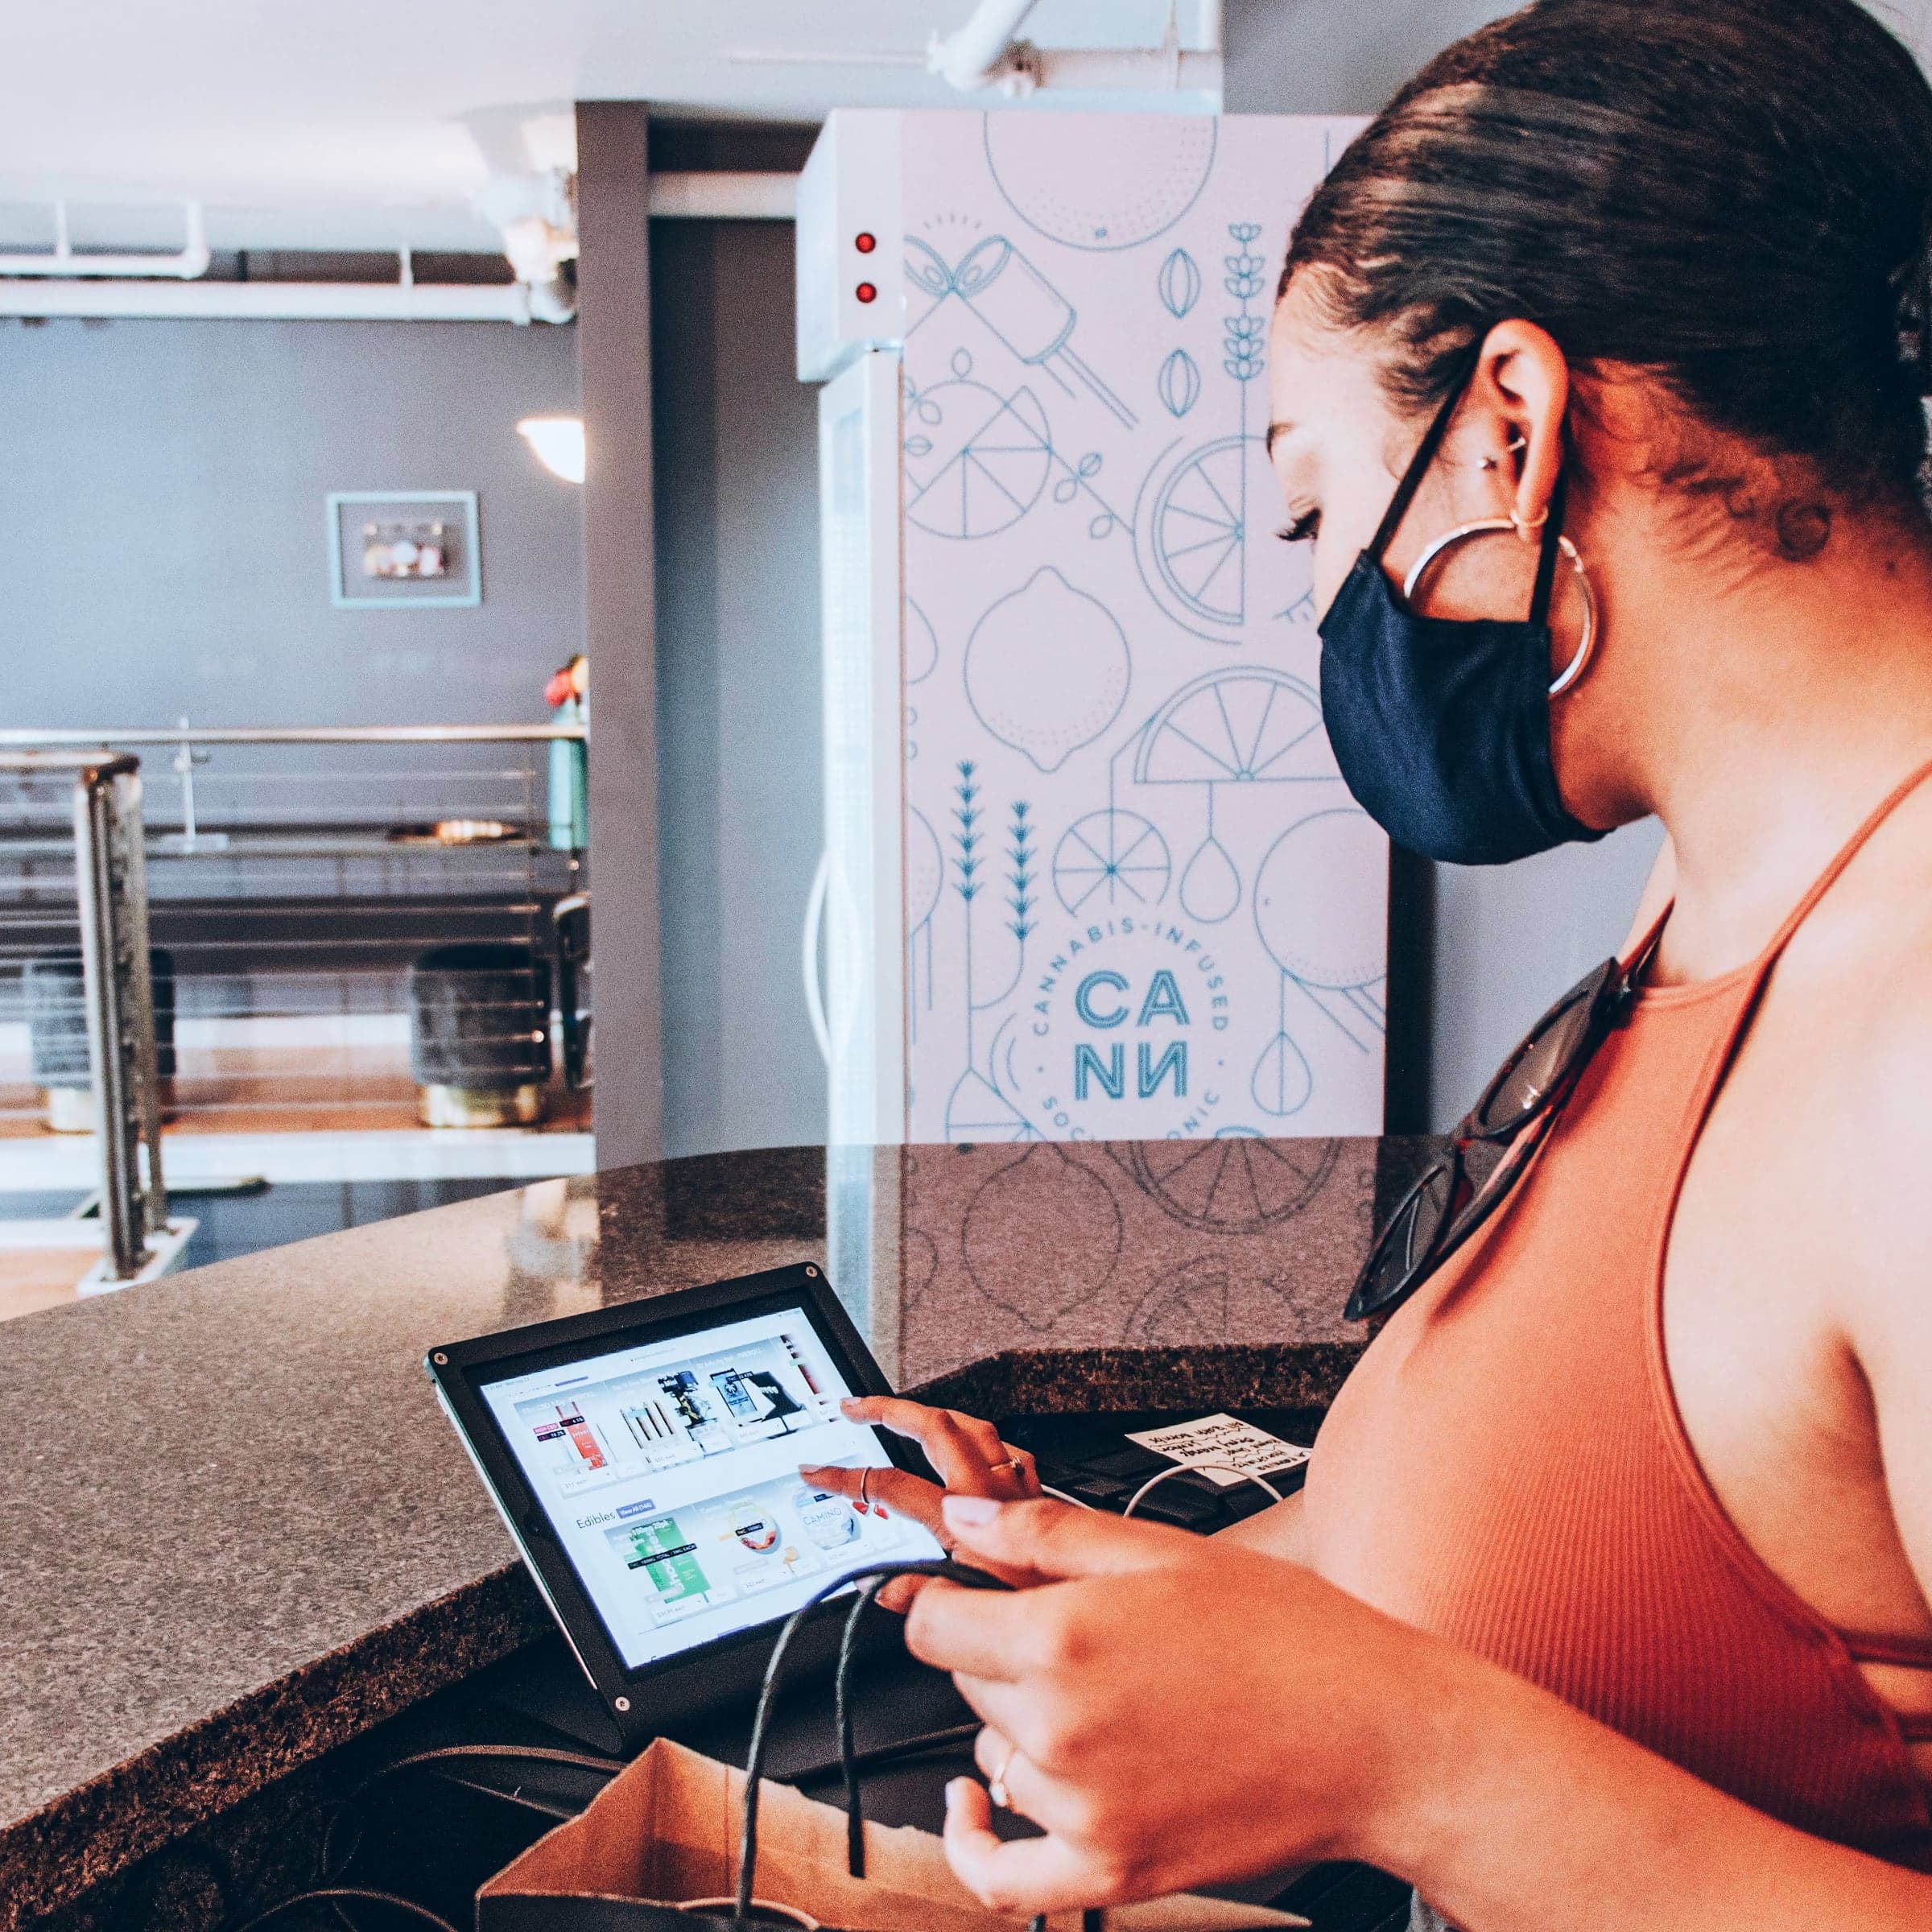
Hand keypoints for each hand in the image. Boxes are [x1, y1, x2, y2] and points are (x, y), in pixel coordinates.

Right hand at [799, 1398, 1040, 1596]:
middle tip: (856, 1406)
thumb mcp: (967, 1610)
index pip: (890, 1486)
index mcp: (963, 1520)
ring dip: (935, 1417)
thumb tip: (884, 1589)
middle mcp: (990, 1493)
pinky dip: (984, 1443)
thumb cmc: (1041, 1607)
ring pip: (974, 1428)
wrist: (1090, 1599)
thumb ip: (919, 1595)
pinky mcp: (1039, 1498)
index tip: (817, 1472)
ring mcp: (1017, 1489)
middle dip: (890, 1410)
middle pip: (935, 1428)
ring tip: (907, 1414)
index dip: (847, 1477)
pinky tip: (975, 1449)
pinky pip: (1009, 1451)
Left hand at [902, 1494, 1449, 1914]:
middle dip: (1001, 1650)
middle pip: (966, 1683)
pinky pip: (1001, 1876)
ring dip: (1021, 1726)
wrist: (1377, 1737)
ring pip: (993, 1755)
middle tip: (1077, 1633)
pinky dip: (974, 1845)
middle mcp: (1059, 1727)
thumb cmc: (1290, 1636)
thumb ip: (1044, 1534)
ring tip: (1104, 1698)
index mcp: (1064, 1636)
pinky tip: (974, 1809)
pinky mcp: (1113, 1870)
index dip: (945, 1597)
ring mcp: (1082, 1809)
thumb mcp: (1164, 1552)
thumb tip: (961, 1517)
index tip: (963, 1593)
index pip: (933, 1622)